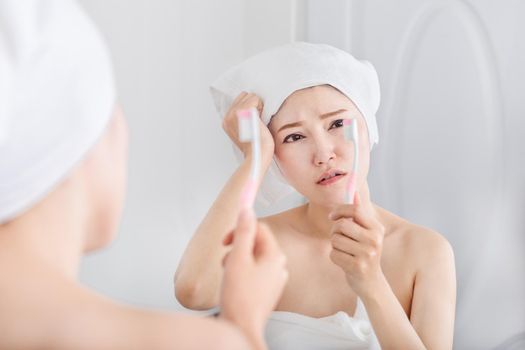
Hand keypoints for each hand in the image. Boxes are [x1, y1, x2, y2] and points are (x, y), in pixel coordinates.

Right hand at [219, 208, 287, 346]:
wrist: (242, 328)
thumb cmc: (240, 298)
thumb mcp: (238, 258)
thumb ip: (243, 231)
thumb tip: (247, 208)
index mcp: (274, 255)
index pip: (259, 228)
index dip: (240, 230)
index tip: (226, 240)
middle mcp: (278, 266)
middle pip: (257, 242)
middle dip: (238, 246)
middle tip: (225, 258)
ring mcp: (274, 279)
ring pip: (254, 257)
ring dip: (238, 259)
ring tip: (228, 273)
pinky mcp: (268, 290)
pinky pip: (255, 272)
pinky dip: (243, 272)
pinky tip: (234, 283)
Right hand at [222, 92, 274, 163]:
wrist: (257, 155)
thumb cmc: (255, 146)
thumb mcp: (244, 131)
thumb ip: (242, 119)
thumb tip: (252, 107)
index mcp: (226, 121)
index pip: (239, 100)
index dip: (249, 106)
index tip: (253, 119)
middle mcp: (228, 116)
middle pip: (244, 95)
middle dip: (253, 104)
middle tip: (257, 119)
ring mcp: (235, 113)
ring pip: (250, 95)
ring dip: (258, 105)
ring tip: (258, 120)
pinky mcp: (243, 111)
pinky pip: (255, 99)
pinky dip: (261, 106)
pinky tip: (260, 119)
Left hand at [328, 192, 386, 296]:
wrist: (372, 283)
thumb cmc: (364, 253)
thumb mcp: (366, 232)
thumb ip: (359, 213)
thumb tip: (354, 191)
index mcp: (377, 228)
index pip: (356, 209)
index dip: (340, 210)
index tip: (332, 216)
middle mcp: (375, 240)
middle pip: (341, 225)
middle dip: (334, 231)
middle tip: (339, 238)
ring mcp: (367, 254)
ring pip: (335, 240)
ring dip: (334, 246)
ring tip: (345, 251)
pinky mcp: (358, 267)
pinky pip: (334, 254)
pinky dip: (335, 257)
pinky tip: (345, 262)